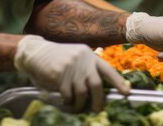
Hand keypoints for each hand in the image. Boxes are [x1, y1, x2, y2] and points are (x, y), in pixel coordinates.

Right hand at [14, 35, 129, 111]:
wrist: (35, 52)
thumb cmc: (57, 59)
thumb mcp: (75, 58)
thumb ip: (86, 69)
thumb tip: (98, 91)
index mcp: (89, 55)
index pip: (107, 70)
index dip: (118, 82)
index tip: (127, 92)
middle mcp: (82, 59)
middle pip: (97, 85)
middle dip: (98, 101)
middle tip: (97, 110)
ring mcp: (71, 66)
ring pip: (82, 92)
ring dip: (80, 104)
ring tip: (76, 108)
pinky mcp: (59, 74)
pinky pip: (67, 94)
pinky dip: (68, 101)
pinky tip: (64, 101)